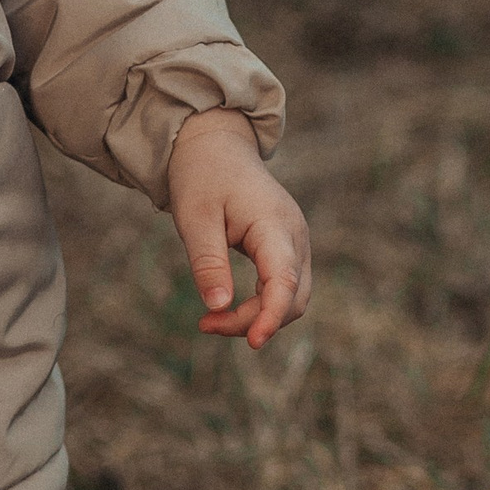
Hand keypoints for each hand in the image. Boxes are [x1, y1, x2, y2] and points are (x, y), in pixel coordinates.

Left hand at [164, 108, 310, 348]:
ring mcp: (296, 242)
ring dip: (257, 317)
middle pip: (293, 297)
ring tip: (210, 321)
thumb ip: (208, 262)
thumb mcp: (194, 217)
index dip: (272, 316)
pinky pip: (283, 287)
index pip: (284, 280)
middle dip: (255, 321)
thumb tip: (218, 308)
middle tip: (205, 325)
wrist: (215, 146)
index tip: (253, 342)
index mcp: (275, 223)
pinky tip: (227, 308)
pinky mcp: (287, 248)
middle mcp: (295, 235)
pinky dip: (260, 305)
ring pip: (292, 297)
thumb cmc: (202, 177)